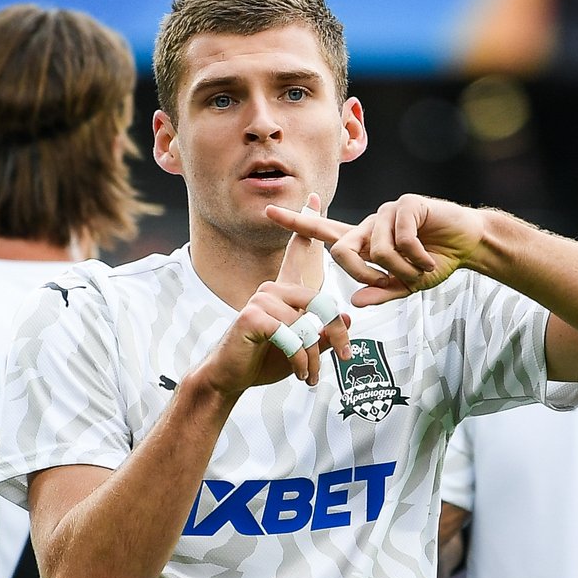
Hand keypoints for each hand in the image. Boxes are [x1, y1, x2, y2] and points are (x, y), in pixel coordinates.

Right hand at [198, 194, 350, 393]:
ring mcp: (261, 299)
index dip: (306, 226)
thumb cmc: (262, 361)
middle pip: (321, 302)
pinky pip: (292, 336)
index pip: (297, 254)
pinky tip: (297, 372)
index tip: (313, 198)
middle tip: (344, 357)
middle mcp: (271, 288)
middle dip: (337, 334)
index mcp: (282, 290)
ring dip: (314, 355)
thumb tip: (349, 318)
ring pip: (308, 324)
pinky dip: (300, 359)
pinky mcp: (253, 315)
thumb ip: (323, 333)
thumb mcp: (302, 349)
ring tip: (309, 375)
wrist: (229, 378)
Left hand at [268, 194, 487, 306]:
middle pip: (342, 249)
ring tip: (420, 269)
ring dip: (400, 269)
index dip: (296, 222)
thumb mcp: (405, 286)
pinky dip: (416, 257)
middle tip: (391, 283)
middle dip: (364, 274)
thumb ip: (380, 293)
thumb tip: (354, 301)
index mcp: (363, 241)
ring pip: (376, 250)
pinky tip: (430, 258)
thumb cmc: (434, 262)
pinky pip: (401, 239)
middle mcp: (369, 224)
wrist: (467, 245)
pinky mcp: (406, 204)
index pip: (322, 231)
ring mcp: (386, 212)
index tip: (269, 211)